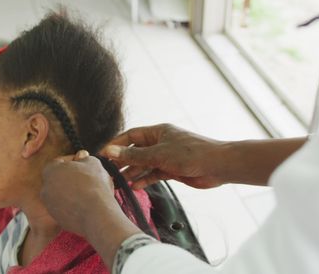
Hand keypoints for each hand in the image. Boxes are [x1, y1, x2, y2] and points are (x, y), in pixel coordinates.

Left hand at [40, 150, 116, 234]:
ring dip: (72, 192)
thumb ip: (84, 158)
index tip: (84, 164)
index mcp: (50, 170)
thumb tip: (81, 157)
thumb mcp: (93, 163)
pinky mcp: (57, 218)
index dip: (73, 161)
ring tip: (89, 193)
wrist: (96, 214)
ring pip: (61, 195)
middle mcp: (45, 187)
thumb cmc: (94, 184)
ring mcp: (49, 205)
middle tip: (87, 178)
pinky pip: (65, 208)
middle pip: (59, 179)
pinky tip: (86, 205)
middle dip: (71, 177)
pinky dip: (73, 206)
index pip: (60, 162)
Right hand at [100, 124, 227, 188]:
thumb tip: (110, 151)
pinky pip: (153, 174)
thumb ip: (134, 155)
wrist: (217, 166)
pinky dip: (144, 180)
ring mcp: (166, 156)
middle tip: (107, 172)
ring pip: (143, 164)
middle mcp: (160, 143)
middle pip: (135, 151)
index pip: (130, 136)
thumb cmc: (191, 153)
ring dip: (132, 172)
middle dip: (121, 161)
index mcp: (157, 132)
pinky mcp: (172, 170)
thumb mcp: (158, 154)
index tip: (101, 155)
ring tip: (117, 183)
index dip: (115, 145)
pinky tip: (134, 186)